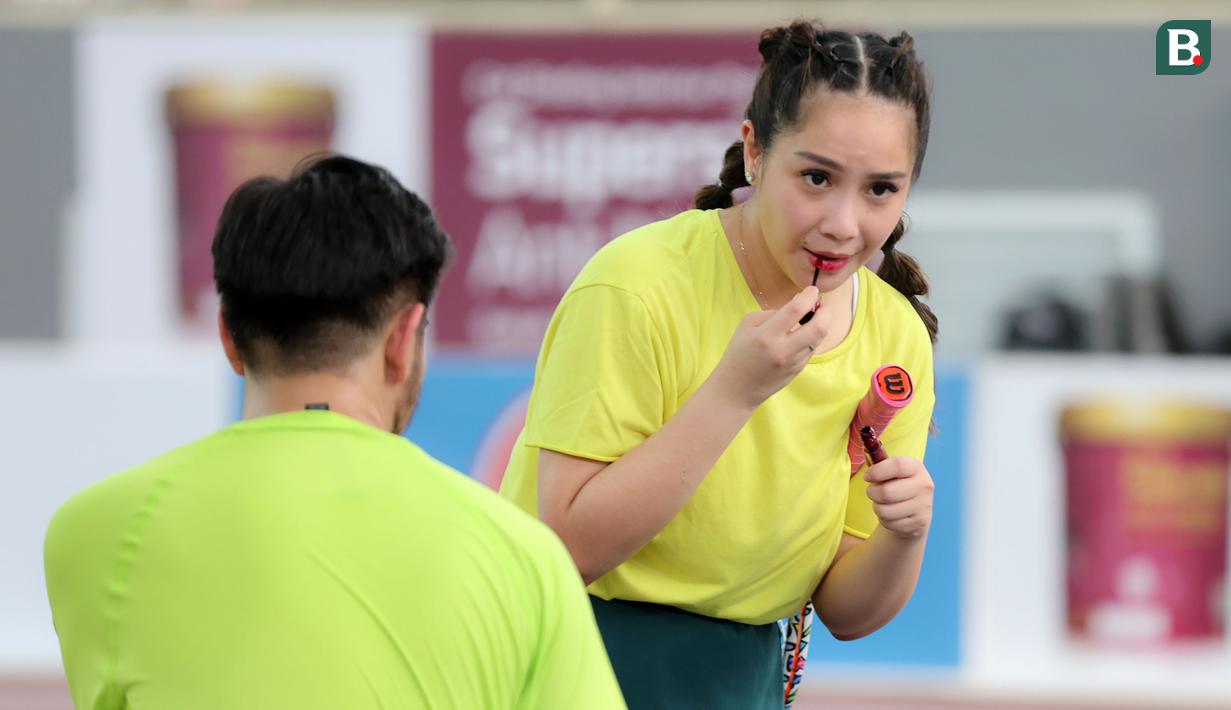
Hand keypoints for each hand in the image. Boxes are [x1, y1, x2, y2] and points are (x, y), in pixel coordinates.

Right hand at [707, 286, 824, 409]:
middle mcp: (783, 349)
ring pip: (818, 338)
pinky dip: (811, 338)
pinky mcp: (798, 370)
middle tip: (820, 306)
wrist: (736, 389)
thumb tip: (798, 303)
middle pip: (819, 327)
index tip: (812, 291)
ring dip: (819, 325)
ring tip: (810, 319)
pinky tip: (800, 336)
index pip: (797, 310)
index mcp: (766, 335)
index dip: (809, 296)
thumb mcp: (747, 325)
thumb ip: (773, 312)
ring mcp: (793, 362)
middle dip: (826, 312)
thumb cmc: (738, 353)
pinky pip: (811, 349)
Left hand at [864, 456, 933, 537]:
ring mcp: (923, 505)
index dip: (877, 471)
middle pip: (887, 492)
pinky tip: (891, 514)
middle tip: (873, 491)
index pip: (897, 466)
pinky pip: (889, 523)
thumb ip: (879, 462)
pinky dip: (884, 520)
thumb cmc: (897, 484)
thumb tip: (865, 450)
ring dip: (877, 507)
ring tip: (882, 503)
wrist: (915, 510)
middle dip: (872, 493)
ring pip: (885, 510)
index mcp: (916, 467)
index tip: (867, 476)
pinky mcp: (919, 522)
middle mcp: (924, 485)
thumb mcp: (892, 471)